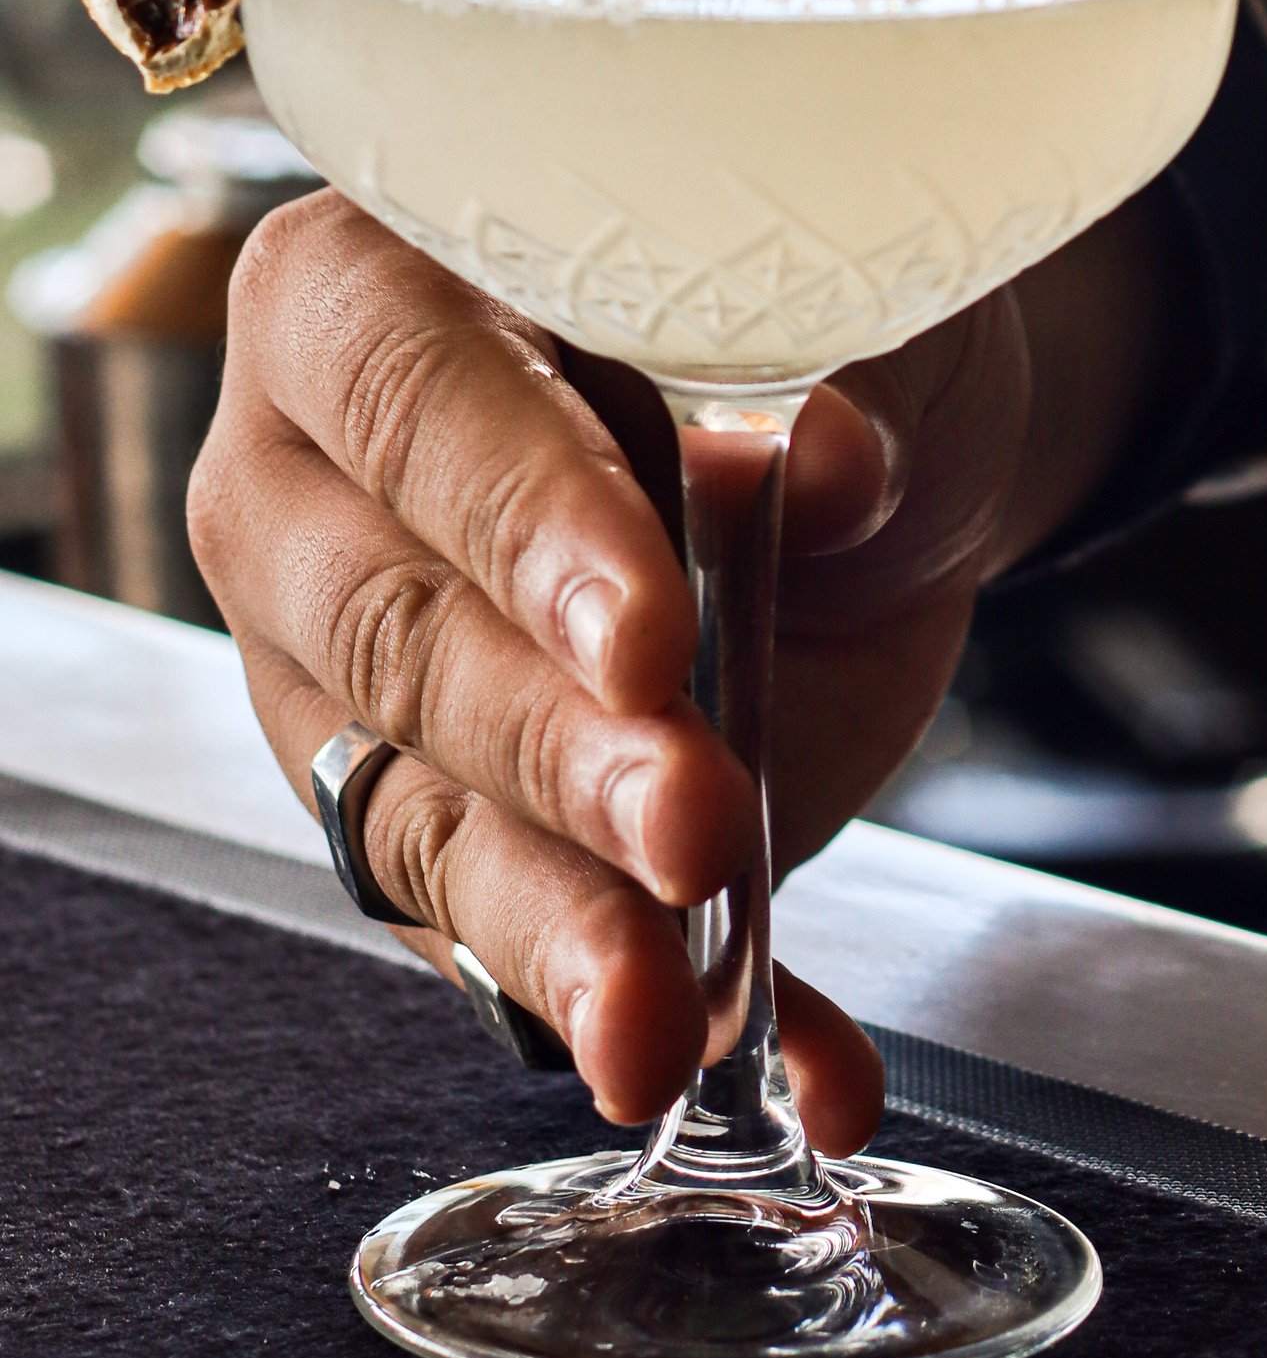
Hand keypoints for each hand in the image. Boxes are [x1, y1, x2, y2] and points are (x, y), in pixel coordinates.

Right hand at [189, 186, 1171, 1144]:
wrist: (866, 447)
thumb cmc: (803, 315)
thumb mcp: (842, 291)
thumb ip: (823, 362)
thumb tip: (830, 454)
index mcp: (356, 299)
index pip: (415, 406)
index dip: (526, 523)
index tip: (646, 636)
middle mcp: (308, 502)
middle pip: (397, 639)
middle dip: (555, 751)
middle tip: (696, 817)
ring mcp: (352, 696)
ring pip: (426, 828)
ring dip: (566, 930)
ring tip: (674, 1015)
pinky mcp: (451, 838)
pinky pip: (533, 945)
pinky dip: (671, 1010)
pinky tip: (794, 1065)